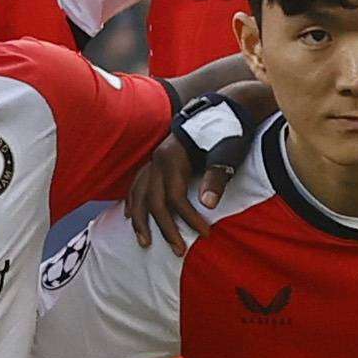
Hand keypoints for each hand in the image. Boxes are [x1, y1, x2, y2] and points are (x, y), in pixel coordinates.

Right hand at [125, 126, 230, 249]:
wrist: (225, 106)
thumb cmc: (229, 130)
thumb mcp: (227, 150)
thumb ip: (216, 176)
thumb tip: (207, 204)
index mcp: (173, 157)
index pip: (175, 197)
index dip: (189, 218)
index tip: (205, 234)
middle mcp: (158, 160)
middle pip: (154, 201)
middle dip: (165, 229)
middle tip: (179, 251)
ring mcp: (154, 160)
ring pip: (139, 195)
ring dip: (141, 221)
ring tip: (145, 243)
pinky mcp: (156, 161)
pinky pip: (137, 185)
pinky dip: (132, 202)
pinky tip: (129, 215)